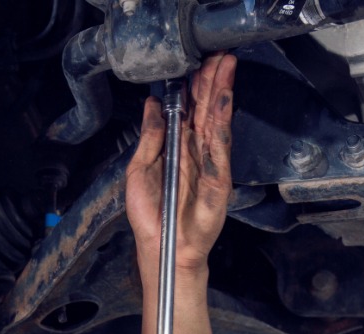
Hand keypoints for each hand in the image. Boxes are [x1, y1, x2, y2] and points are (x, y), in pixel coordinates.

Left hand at [126, 53, 236, 273]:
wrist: (164, 247)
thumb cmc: (150, 215)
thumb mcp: (139, 169)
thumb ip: (150, 137)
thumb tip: (152, 104)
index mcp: (175, 147)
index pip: (187, 110)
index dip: (192, 86)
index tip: (196, 63)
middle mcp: (195, 150)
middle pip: (205, 108)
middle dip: (211, 81)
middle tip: (217, 55)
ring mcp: (209, 161)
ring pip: (216, 119)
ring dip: (220, 92)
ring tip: (225, 66)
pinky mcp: (219, 176)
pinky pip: (221, 143)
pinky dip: (223, 120)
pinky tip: (223, 99)